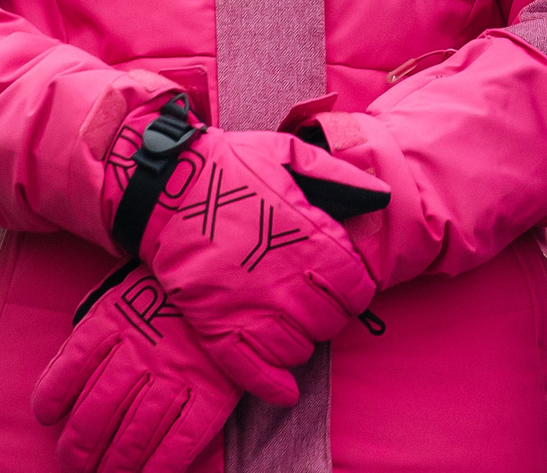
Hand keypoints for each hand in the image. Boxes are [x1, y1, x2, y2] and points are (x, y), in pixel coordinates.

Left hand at [32, 266, 243, 472]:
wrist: (226, 280)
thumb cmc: (162, 297)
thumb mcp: (119, 300)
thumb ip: (89, 339)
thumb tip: (57, 390)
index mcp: (113, 322)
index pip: (71, 369)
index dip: (52, 398)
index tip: (47, 417)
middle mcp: (141, 350)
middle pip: (98, 411)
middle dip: (78, 446)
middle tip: (73, 462)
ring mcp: (177, 374)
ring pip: (134, 433)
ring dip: (114, 464)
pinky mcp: (211, 393)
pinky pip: (180, 441)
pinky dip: (159, 467)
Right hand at [102, 118, 385, 403]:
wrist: (167, 187)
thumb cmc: (231, 168)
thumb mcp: (291, 155)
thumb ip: (340, 176)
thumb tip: (379, 195)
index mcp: (312, 241)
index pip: (357, 292)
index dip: (353, 292)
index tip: (342, 286)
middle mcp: (288, 282)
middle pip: (330, 325)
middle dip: (328, 317)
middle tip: (312, 305)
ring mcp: (252, 308)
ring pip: (298, 352)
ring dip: (300, 344)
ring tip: (290, 328)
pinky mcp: (217, 326)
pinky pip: (254, 373)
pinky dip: (273, 387)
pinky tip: (284, 390)